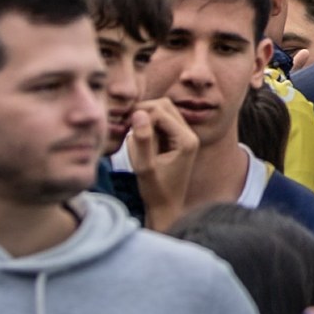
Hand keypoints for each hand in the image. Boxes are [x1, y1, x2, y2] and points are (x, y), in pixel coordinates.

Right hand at [127, 97, 198, 230]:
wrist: (166, 208)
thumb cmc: (155, 191)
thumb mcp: (144, 167)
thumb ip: (142, 140)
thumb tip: (138, 113)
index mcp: (186, 139)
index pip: (160, 111)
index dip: (140, 115)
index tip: (124, 128)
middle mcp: (189, 134)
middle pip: (164, 106)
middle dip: (143, 113)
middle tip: (126, 128)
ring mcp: (184, 136)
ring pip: (163, 112)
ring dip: (145, 120)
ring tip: (133, 139)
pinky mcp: (176, 140)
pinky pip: (161, 123)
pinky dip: (148, 127)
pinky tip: (140, 144)